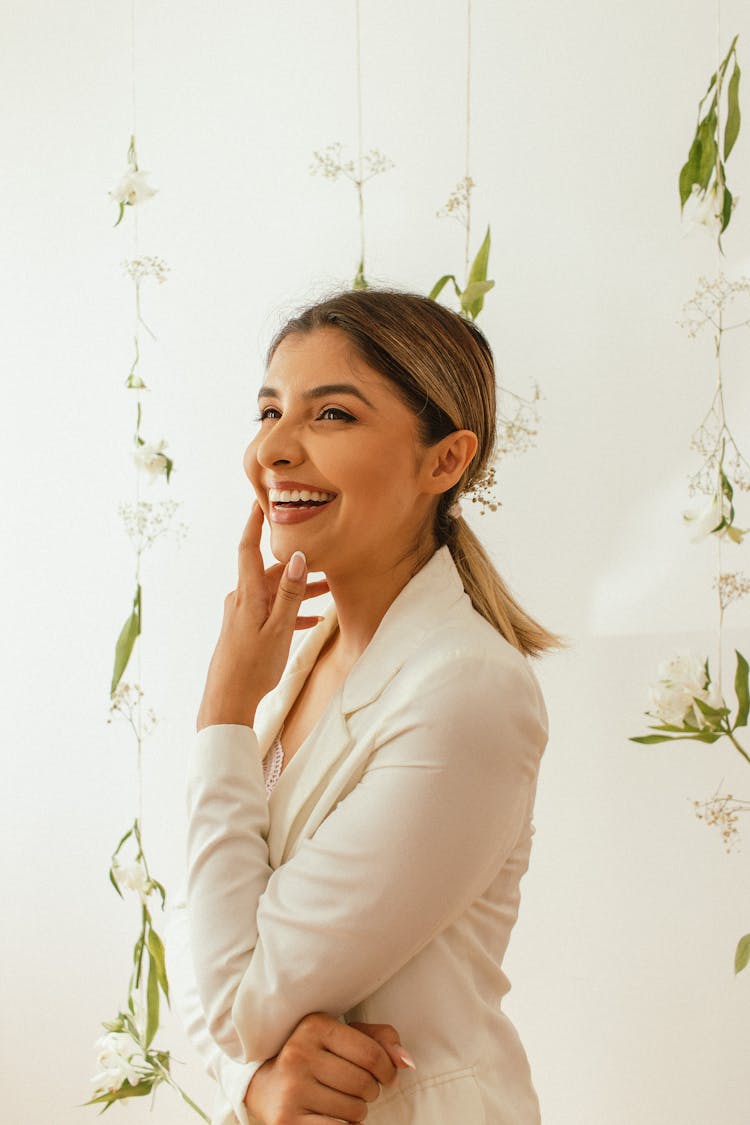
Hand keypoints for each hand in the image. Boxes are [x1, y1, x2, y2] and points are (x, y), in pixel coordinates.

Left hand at [196, 503, 327, 730]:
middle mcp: (241, 598)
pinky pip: (271, 612)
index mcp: (247, 594)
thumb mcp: (279, 628)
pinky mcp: (246, 629)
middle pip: (270, 572)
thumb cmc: (253, 666)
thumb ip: (290, 592)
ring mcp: (242, 614)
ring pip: (274, 593)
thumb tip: (300, 557)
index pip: (248, 547)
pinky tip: (312, 621)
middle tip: (326, 558)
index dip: (254, 523)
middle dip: (298, 566)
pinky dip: (290, 611)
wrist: (227, 700)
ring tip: (329, 592)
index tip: (260, 501)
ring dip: (299, 591)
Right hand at [244, 1011, 413, 1123]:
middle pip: (364, 1084)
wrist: (265, 1086)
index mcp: (314, 1025)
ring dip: (356, 1112)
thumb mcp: (343, 1037)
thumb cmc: (315, 1058)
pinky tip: (331, 1116)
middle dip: (370, 1092)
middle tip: (358, 1090)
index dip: (388, 1070)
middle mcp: (299, 1053)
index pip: (371, 1054)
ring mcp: (291, 1088)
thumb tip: (407, 1062)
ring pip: (353, 1111)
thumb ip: (379, 1040)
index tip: (386, 1076)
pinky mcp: (286, 1120)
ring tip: (340, 1101)